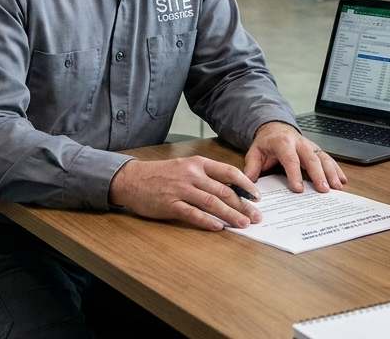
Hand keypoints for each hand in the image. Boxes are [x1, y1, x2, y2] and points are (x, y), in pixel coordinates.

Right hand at [107, 156, 261, 230]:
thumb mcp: (185, 167)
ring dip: (230, 215)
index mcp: (198, 163)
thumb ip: (206, 176)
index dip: (246, 185)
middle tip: (256, 216)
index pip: (229, 172)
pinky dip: (207, 221)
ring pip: (212, 203)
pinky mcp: (170, 205)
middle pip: (224, 190)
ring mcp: (181, 190)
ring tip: (243, 224)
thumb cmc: (161, 174)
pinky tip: (219, 227)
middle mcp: (192, 175)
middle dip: (243, 205)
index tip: (257, 196)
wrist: (132, 179)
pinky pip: (193, 214)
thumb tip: (232, 191)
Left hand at [243, 121, 346, 192]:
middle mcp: (299, 143)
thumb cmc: (266, 143)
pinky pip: (328, 159)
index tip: (299, 189)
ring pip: (323, 157)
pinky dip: (337, 169)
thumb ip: (252, 167)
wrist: (275, 128)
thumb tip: (247, 183)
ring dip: (331, 172)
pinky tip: (342, 180)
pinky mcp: (317, 150)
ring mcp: (310, 145)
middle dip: (318, 174)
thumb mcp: (254, 152)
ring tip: (337, 187)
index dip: (295, 174)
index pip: (290, 159)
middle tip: (324, 189)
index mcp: (282, 142)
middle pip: (311, 158)